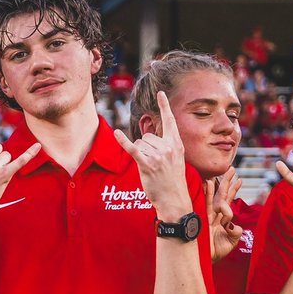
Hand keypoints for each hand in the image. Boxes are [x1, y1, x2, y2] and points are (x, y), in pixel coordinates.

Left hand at [114, 92, 192, 221]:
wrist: (174, 200)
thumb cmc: (173, 182)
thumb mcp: (176, 161)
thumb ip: (166, 147)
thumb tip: (147, 138)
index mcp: (176, 145)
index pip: (170, 121)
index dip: (164, 106)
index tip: (160, 92)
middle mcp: (168, 147)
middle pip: (147, 136)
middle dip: (146, 148)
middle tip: (154, 164)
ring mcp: (158, 156)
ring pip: (140, 143)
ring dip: (140, 154)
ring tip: (150, 168)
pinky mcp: (146, 164)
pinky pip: (132, 148)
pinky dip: (123, 141)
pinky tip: (116, 133)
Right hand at [206, 168, 243, 262]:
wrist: (204, 260)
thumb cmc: (216, 252)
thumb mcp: (231, 242)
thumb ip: (235, 233)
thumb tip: (236, 225)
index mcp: (221, 220)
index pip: (229, 202)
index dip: (234, 191)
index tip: (240, 180)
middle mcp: (214, 216)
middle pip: (221, 196)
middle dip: (227, 182)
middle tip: (232, 169)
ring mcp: (207, 217)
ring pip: (213, 198)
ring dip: (217, 185)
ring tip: (218, 173)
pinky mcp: (202, 220)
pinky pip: (206, 205)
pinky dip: (207, 194)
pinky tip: (208, 183)